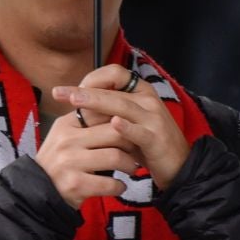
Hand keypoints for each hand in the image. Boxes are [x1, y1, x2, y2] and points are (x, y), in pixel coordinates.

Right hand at [35, 110, 142, 208]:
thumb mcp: (66, 137)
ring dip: (130, 165)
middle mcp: (67, 140)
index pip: (101, 112)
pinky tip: (119, 186)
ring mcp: (70, 162)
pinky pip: (110, 183)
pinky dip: (120, 186)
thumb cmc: (59, 163)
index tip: (131, 130)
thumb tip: (119, 111)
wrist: (37, 193)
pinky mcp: (75, 185)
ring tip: (131, 168)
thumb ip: (87, 124)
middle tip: (137, 150)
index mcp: (66, 124)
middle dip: (131, 142)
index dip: (123, 120)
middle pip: (114, 132)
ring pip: (116, 156)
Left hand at [51, 64, 192, 191]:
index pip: (116, 73)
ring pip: (122, 106)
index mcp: (141, 92)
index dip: (94, 78)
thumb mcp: (129, 122)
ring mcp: (153, 118)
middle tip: (61, 93)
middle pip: (113, 90)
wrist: (179, 166)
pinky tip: (113, 123)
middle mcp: (148, 100)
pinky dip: (126, 127)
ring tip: (77, 101)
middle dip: (84, 90)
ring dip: (97, 102)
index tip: (75, 89)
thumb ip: (110, 110)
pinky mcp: (156, 139)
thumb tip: (79, 102)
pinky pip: (139, 131)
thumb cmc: (148, 143)